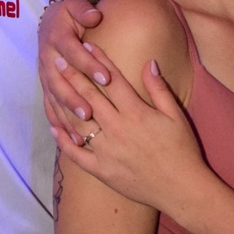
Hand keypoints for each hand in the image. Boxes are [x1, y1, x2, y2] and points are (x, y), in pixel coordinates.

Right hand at [38, 0, 106, 124]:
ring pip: (55, 99)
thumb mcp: (74, 6)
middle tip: (90, 113)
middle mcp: (48, 60)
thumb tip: (94, 15)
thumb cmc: (69, 16)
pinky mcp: (46, 88)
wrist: (48, 24)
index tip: (106, 77)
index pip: (74, 53)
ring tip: (83, 130)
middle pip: (60, 82)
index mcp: (57, 38)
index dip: (89, 65)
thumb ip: (84, 10)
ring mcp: (45, 76)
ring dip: (67, 115)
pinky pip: (50, 108)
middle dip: (74, 99)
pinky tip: (71, 138)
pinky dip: (59, 124)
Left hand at [50, 41, 205, 209]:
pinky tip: (54, 129)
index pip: (112, 81)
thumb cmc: (182, 150)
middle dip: (72, 76)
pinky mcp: (101, 171)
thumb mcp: (176, 116)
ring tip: (51, 88)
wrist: (182, 189)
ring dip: (63, 103)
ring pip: (77, 123)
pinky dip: (63, 142)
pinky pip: (76, 155)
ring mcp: (106, 151)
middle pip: (89, 97)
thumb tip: (149, 62)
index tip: (86, 45)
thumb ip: (159, 88)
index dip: (99, 61)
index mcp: (136, 113)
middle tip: (57, 60)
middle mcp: (117, 129)